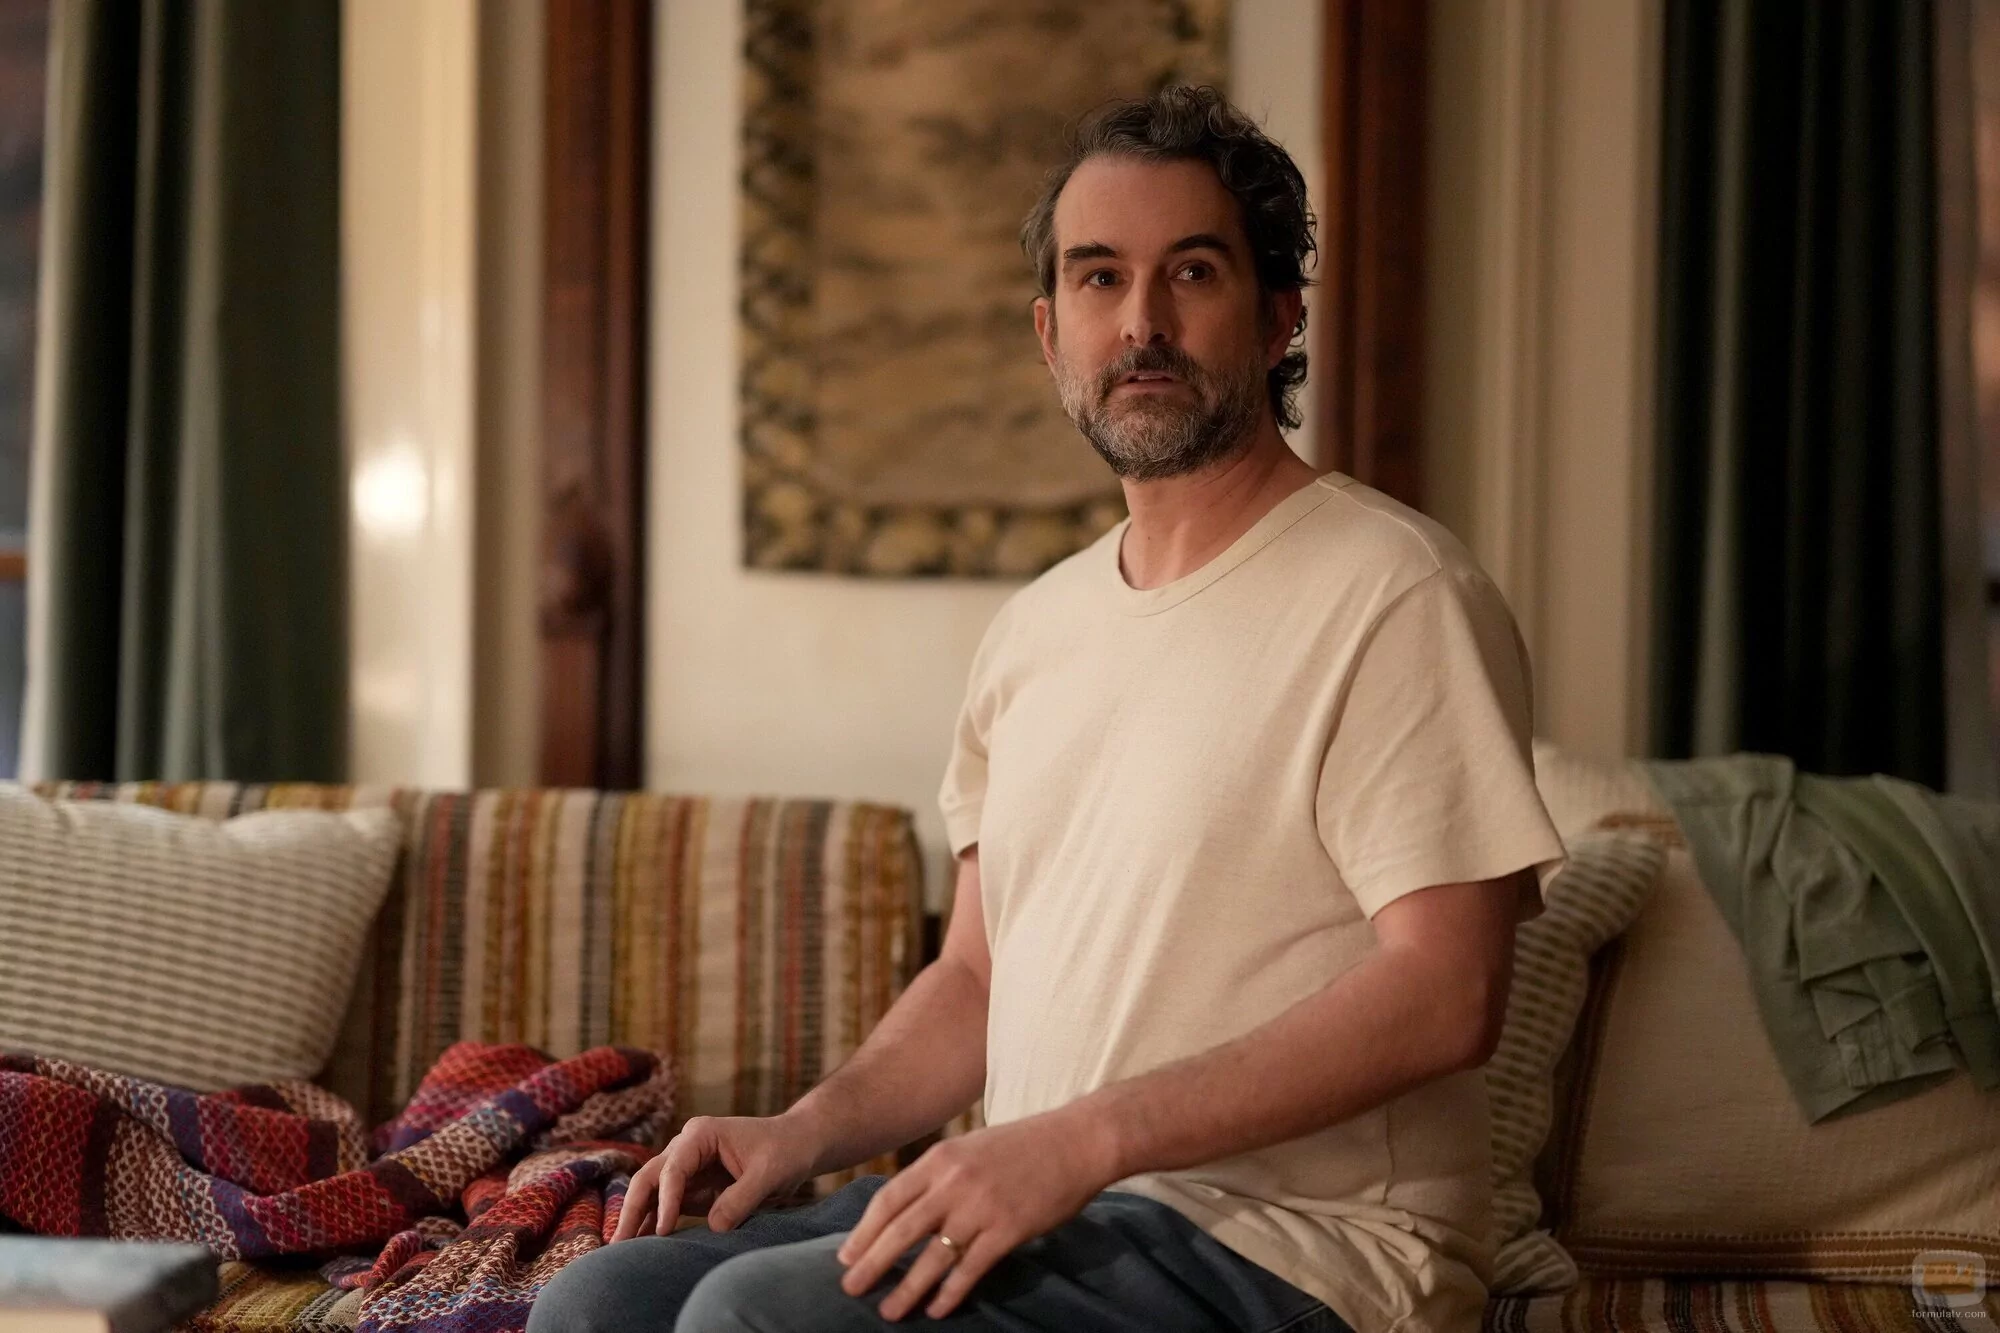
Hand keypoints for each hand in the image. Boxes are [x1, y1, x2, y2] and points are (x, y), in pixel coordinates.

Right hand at [611, 1113, 819, 1240]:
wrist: (798, 1144)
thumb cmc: (786, 1151)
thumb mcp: (769, 1174)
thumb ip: (742, 1198)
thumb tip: (714, 1227)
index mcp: (701, 1134)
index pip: (673, 1169)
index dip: (666, 1200)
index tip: (664, 1230)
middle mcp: (685, 1147)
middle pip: (648, 1178)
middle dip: (632, 1210)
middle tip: (617, 1244)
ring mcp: (686, 1168)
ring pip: (650, 1193)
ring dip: (635, 1219)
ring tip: (618, 1252)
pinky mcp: (693, 1188)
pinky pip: (665, 1206)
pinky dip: (652, 1224)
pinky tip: (638, 1247)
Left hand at [834, 1113, 1115, 1321]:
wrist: (1077, 1141)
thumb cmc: (1024, 1146)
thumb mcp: (971, 1149)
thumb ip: (939, 1176)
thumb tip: (906, 1213)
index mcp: (941, 1158)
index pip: (889, 1199)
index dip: (864, 1231)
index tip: (846, 1256)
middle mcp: (954, 1181)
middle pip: (901, 1230)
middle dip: (872, 1263)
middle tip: (850, 1289)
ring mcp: (982, 1206)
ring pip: (933, 1256)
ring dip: (907, 1288)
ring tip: (888, 1311)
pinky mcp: (1009, 1229)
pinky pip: (971, 1268)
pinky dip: (950, 1292)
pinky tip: (937, 1310)